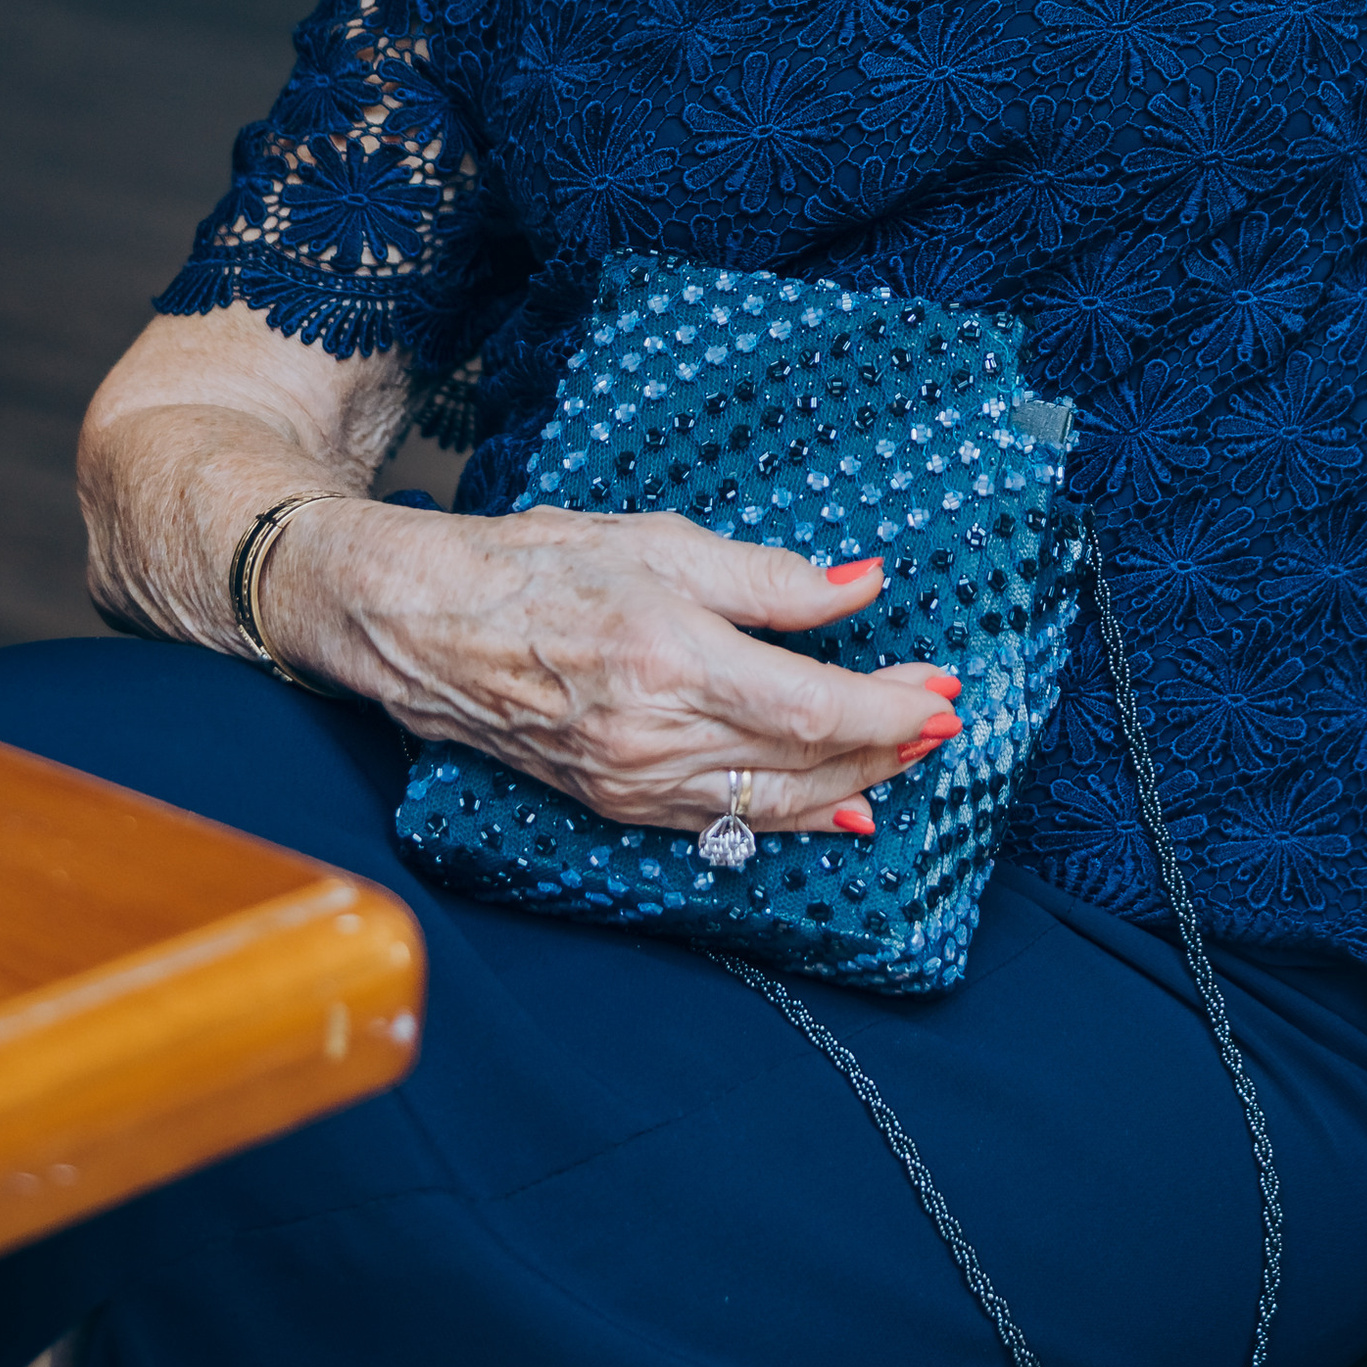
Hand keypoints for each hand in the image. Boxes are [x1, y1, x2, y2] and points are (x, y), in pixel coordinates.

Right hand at [284, 507, 958, 840]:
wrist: (422, 624)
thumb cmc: (536, 563)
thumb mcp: (661, 541)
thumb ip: (771, 578)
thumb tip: (863, 586)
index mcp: (668, 657)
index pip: (811, 708)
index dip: (888, 708)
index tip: (942, 690)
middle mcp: (651, 735)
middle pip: (804, 765)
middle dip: (887, 746)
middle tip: (944, 717)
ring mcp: (630, 781)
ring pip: (771, 803)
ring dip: (853, 784)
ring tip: (911, 755)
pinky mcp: (614, 802)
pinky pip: (723, 824)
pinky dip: (790, 819)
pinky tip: (839, 811)